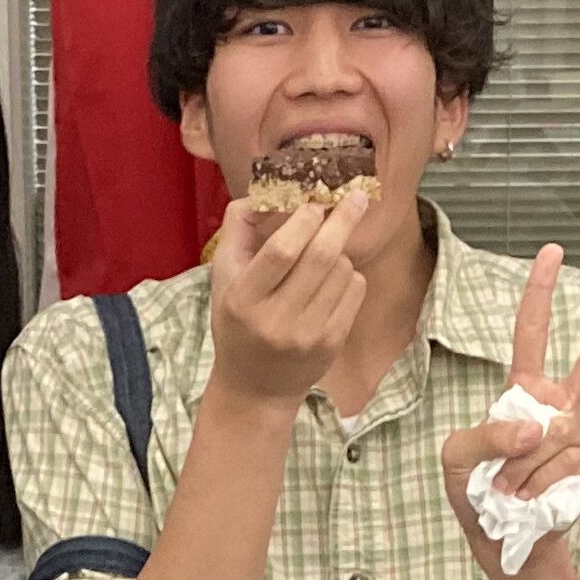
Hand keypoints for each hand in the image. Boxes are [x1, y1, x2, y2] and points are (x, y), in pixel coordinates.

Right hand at [205, 178, 366, 411]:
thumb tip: (265, 192)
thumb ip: (238, 229)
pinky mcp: (332, 343)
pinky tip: (330, 283)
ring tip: (321, 259)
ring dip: (339, 252)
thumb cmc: (238, 321)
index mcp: (243, 299)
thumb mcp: (224, 277)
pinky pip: (355, 290)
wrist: (256, 387)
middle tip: (356, 196)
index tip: (315, 203)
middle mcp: (276, 320)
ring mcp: (308, 334)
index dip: (303, 221)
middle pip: (320, 257)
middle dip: (341, 220)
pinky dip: (349, 275)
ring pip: (342, 270)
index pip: (281, 252)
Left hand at [437, 245, 579, 579]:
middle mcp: (561, 407)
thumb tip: (536, 429)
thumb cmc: (477, 495)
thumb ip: (486, 435)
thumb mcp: (458, 458)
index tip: (554, 251)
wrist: (504, 544)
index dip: (539, 293)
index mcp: (525, 392)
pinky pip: (568, 467)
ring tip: (509, 491)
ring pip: (556, 437)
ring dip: (523, 471)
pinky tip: (534, 501)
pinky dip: (541, 487)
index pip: (531, 334)